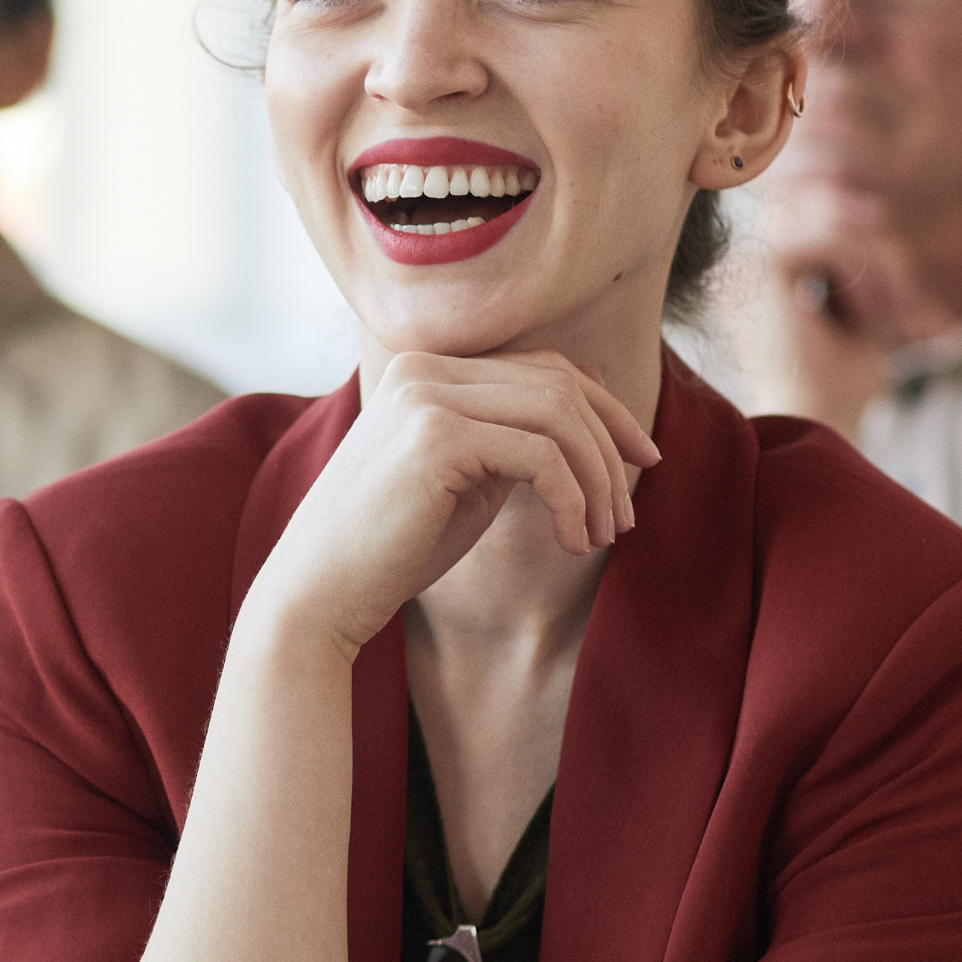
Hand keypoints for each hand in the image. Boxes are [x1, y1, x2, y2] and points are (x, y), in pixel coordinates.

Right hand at [257, 349, 659, 656]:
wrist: (320, 593)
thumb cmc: (392, 549)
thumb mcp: (468, 481)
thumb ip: (515, 441)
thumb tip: (592, 414)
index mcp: (426, 372)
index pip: (544, 368)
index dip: (606, 411)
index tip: (642, 460)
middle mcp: (424, 369)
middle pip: (560, 384)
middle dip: (612, 447)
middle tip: (627, 514)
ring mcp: (426, 396)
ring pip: (559, 415)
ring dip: (599, 478)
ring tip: (606, 534)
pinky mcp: (435, 435)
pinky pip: (541, 457)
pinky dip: (573, 501)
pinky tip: (572, 542)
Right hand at [718, 212, 895, 436]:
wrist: (813, 430)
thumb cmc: (837, 391)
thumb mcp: (859, 312)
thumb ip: (862, 263)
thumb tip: (871, 209)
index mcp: (755, 281)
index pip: (819, 227)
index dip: (869, 246)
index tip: (904, 296)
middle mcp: (741, 268)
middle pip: (826, 215)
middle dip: (882, 254)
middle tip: (905, 310)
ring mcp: (745, 264)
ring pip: (833, 224)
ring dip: (880, 267)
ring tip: (887, 319)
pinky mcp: (760, 268)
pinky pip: (832, 242)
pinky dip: (867, 277)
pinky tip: (868, 319)